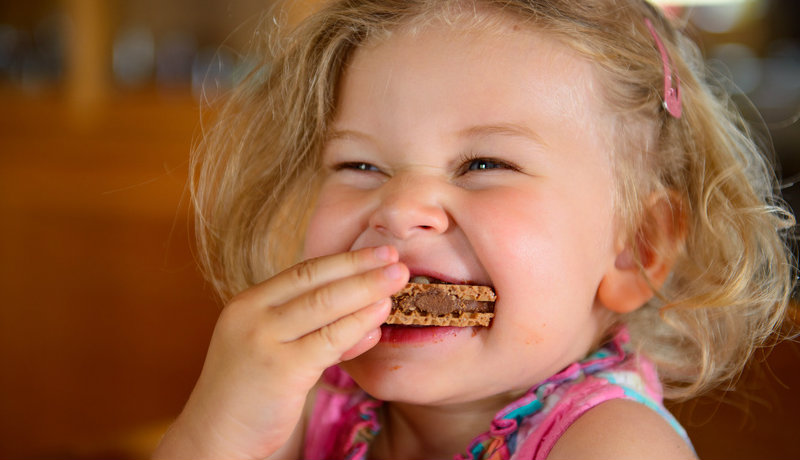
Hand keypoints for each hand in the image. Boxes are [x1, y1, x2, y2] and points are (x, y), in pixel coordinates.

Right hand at [153, 246, 408, 458]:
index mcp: (248, 304)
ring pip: (324, 305)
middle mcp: (252, 315)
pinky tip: (379, 318)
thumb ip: (312, 329)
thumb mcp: (275, 349)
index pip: (303, 272)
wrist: (214, 436)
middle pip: (315, 281)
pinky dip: (357, 326)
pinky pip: (329, 341)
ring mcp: (263, 340)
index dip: (344, 259)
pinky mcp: (280, 370)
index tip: (377, 251)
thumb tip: (367, 312)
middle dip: (360, 266)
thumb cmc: (249, 394)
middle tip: (395, 257)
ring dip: (365, 290)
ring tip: (398, 279)